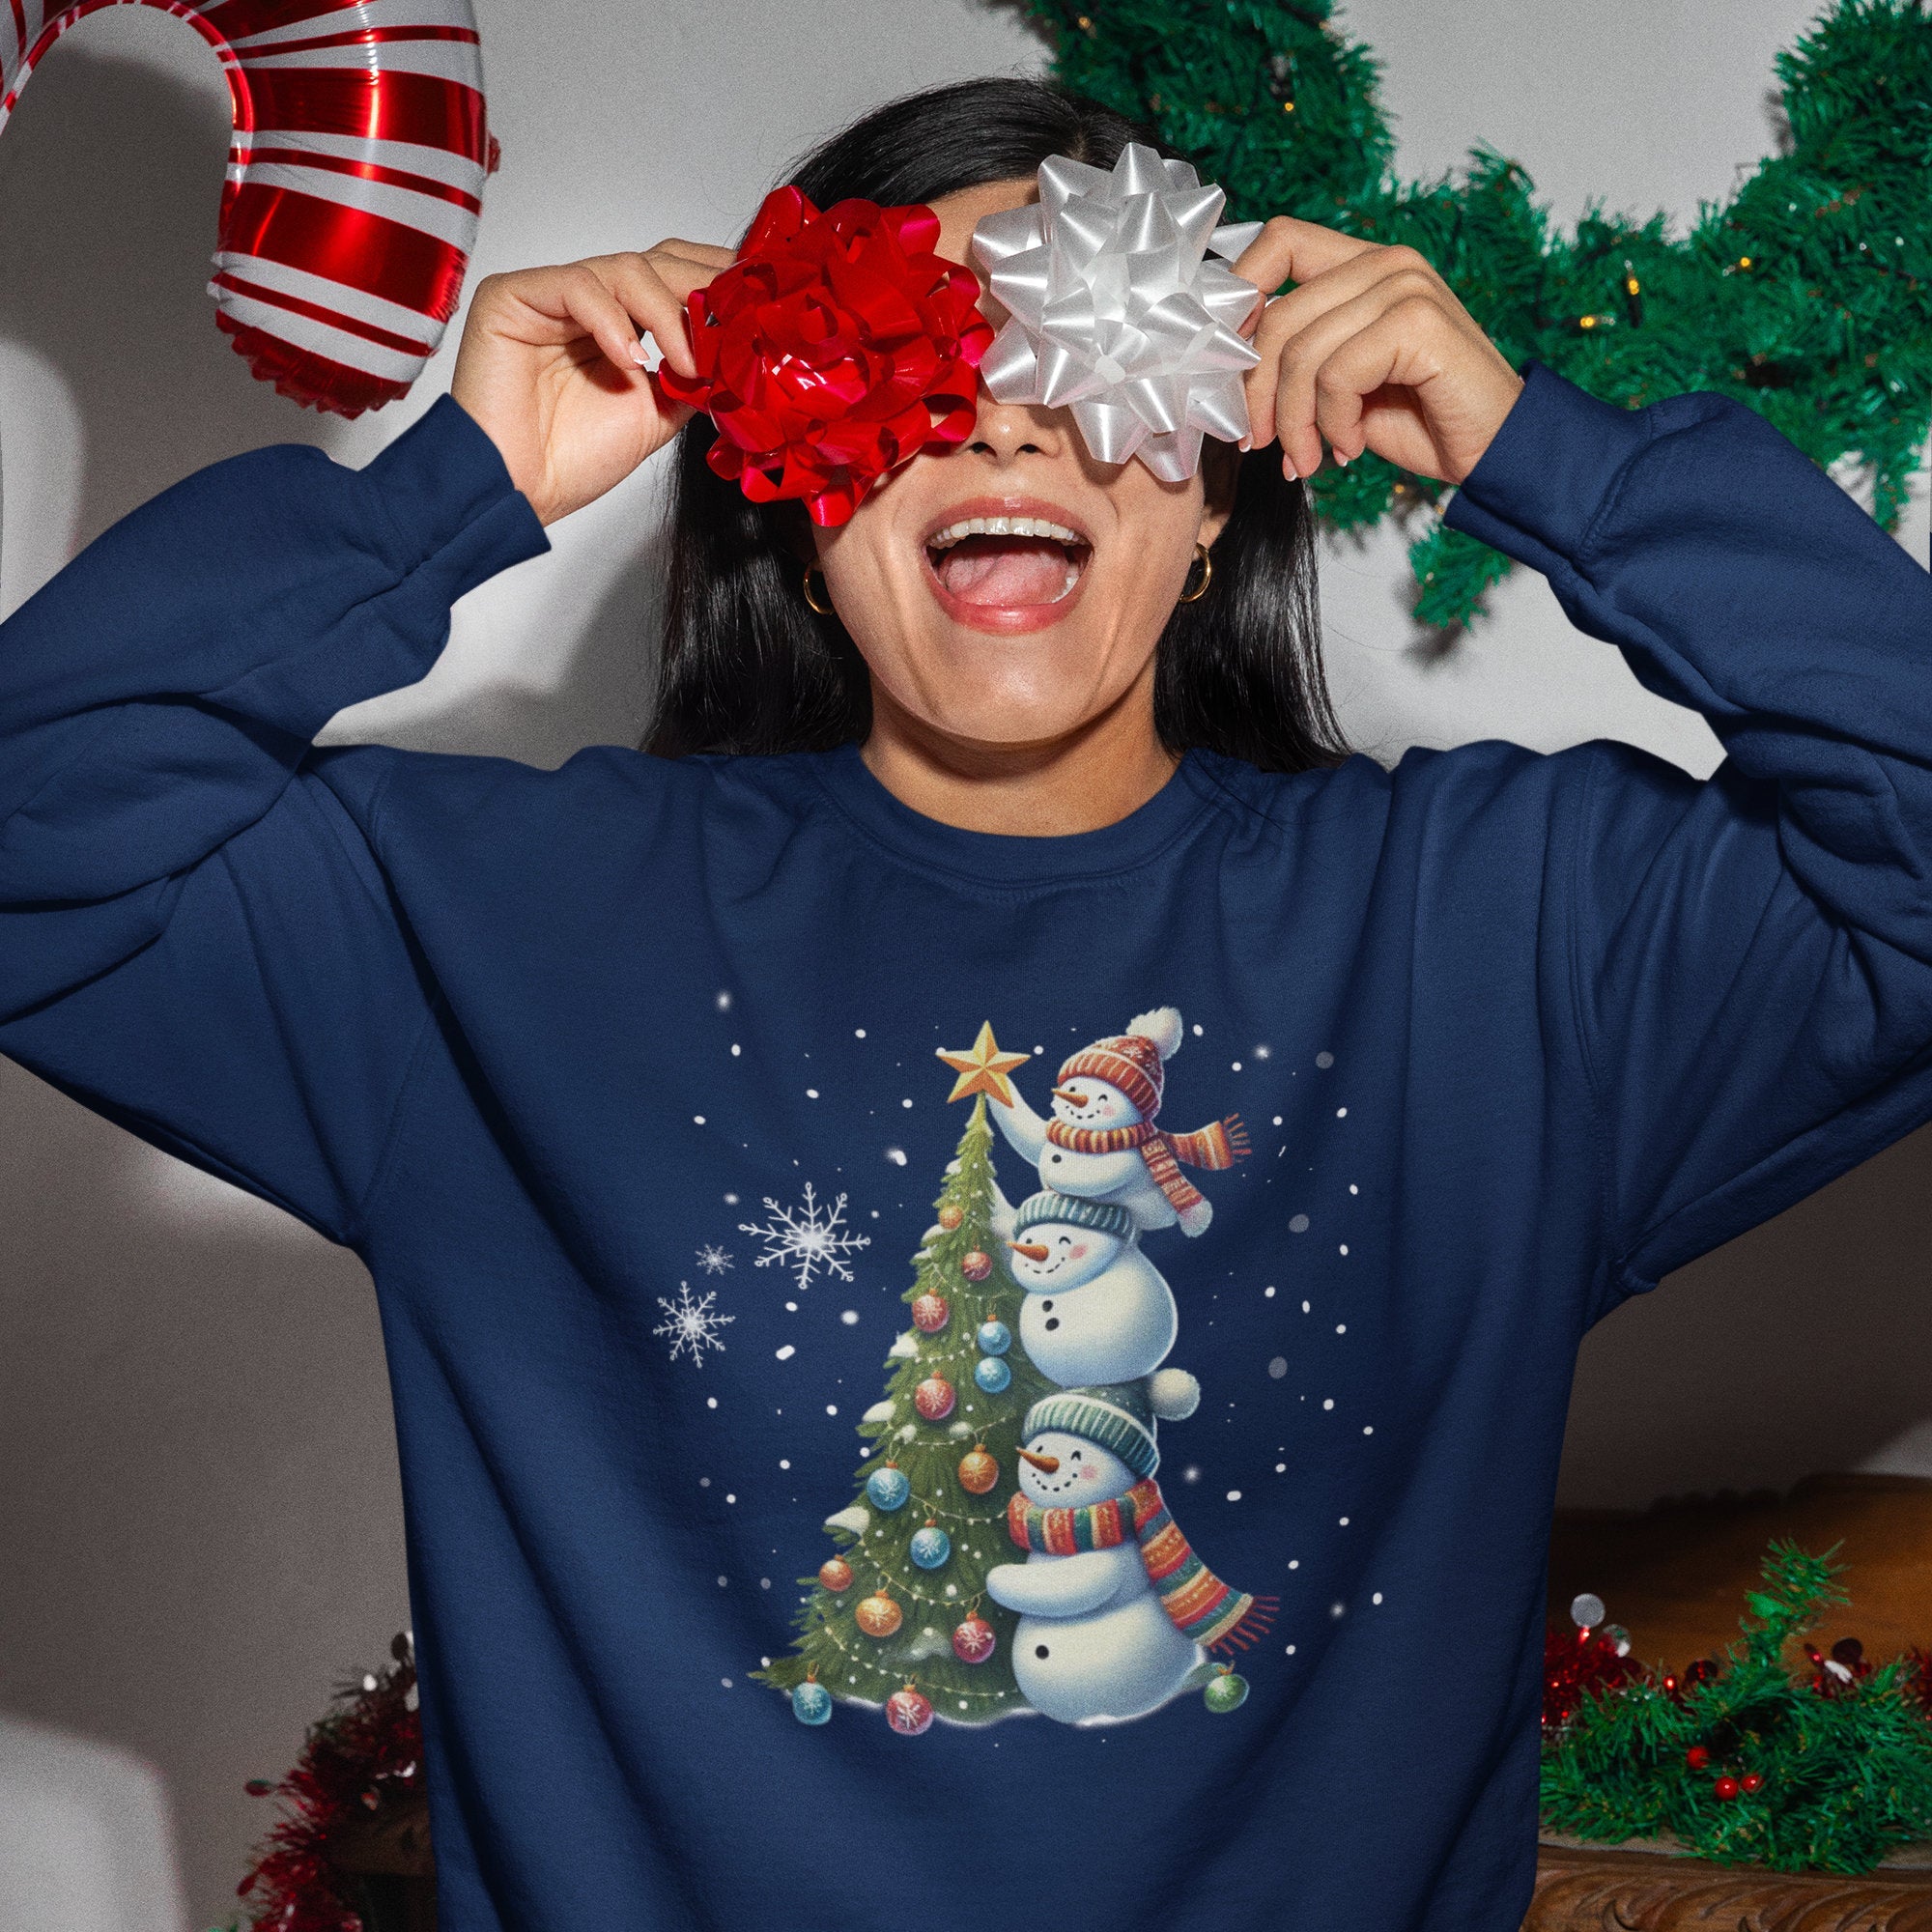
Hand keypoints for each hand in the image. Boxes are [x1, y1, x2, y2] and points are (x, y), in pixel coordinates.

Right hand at [450, 243, 733, 525]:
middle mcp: (588, 303)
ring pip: (624, 269)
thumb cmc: (572, 458)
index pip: (672, 275)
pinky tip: (630, 358)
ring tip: (684, 362)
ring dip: (665, 313)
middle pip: (654, 262)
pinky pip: (576, 286)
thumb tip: (738, 351)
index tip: (754, 294)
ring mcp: (550, 295)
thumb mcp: (659, 414)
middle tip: (733, 317)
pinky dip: (612, 319)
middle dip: (700, 287)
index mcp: (620, 322)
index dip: (713, 277)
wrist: (519, 489)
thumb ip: (691, 376)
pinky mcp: (512, 296)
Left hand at [1230, 218, 1523, 483]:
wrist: (1495, 454)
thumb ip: (1296, 357)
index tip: (1227, 367)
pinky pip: (1336, 374)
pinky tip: (1349, 448)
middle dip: (1257, 394)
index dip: (1238, 298)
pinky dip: (1332, 423)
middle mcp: (1387, 262)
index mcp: (1364, 265)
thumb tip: (1222, 366)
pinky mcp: (1419, 320)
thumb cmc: (1420, 422)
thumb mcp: (1341, 386)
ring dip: (1294, 423)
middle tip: (1261, 445)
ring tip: (1309, 458)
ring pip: (1301, 351)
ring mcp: (1406, 284)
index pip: (1279, 242)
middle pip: (1276, 314)